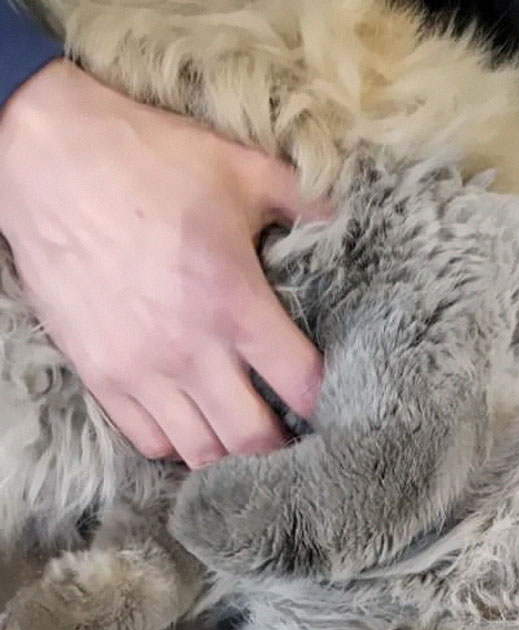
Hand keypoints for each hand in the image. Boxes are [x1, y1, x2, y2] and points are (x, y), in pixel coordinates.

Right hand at [0, 59, 323, 468]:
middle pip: (252, 438)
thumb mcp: (239, 169)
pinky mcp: (101, 376)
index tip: (330, 399)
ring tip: (239, 428)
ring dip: (229, 449)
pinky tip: (190, 419)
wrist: (46, 161)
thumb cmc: (147, 162)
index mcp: (235, 302)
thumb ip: (301, 200)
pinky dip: (176, 442)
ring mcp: (141, 370)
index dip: (325, 400)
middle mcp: (191, 350)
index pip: (300, 383)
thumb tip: (343, 216)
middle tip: (288, 429)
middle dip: (280, 442)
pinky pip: (147, 440)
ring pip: (200, 451)